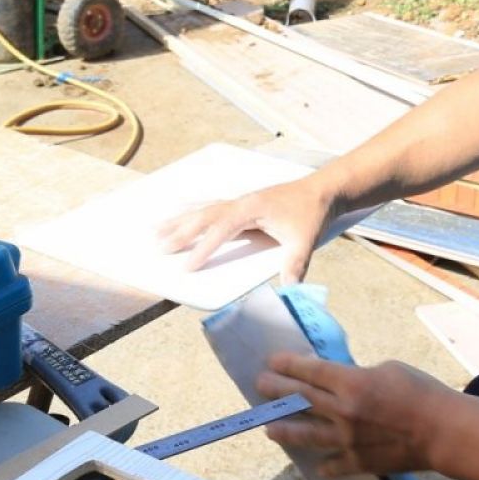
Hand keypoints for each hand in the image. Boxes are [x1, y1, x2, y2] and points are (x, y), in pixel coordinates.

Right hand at [154, 178, 331, 282]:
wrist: (321, 189)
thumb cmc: (311, 213)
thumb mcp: (305, 240)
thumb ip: (295, 265)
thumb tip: (289, 290)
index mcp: (252, 208)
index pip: (222, 229)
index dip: (204, 247)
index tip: (188, 266)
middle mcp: (241, 202)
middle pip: (204, 216)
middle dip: (181, 233)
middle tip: (161, 248)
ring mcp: (240, 200)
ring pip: (203, 209)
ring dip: (180, 220)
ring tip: (156, 230)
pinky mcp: (242, 202)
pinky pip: (210, 205)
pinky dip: (192, 209)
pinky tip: (180, 210)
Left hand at [255, 352, 455, 476]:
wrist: (442, 431)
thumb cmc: (422, 392)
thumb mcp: (389, 369)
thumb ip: (360, 377)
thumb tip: (343, 384)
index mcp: (352, 383)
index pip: (311, 371)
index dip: (289, 365)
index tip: (272, 361)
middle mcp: (343, 411)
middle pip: (301, 399)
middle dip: (277, 390)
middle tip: (260, 385)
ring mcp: (347, 440)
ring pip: (306, 435)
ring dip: (285, 430)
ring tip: (269, 429)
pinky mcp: (358, 462)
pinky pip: (333, 464)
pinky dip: (324, 464)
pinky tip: (317, 464)